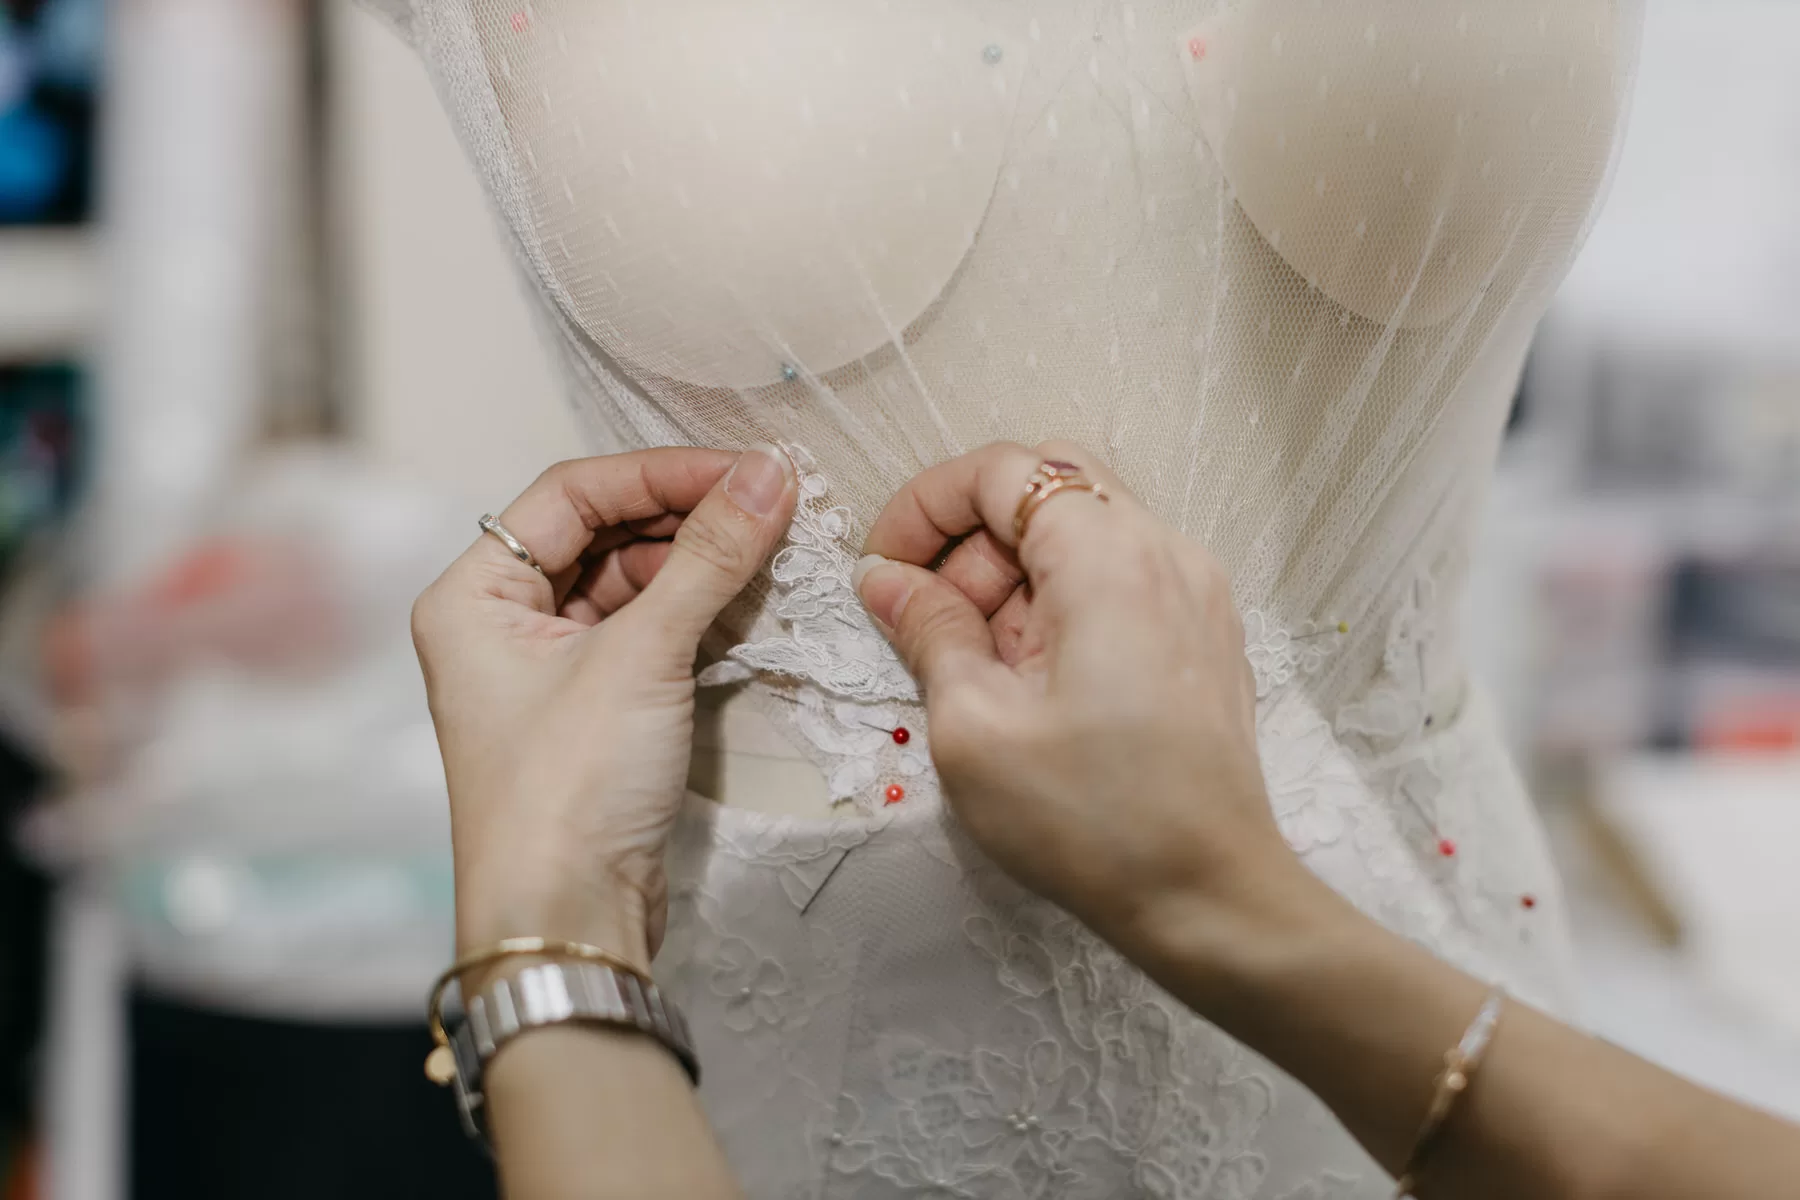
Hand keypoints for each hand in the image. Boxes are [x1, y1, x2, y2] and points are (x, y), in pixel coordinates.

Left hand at [412, 446, 796, 970]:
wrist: (568, 923)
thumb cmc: (568, 789)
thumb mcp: (641, 657)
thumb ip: (709, 558)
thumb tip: (768, 474)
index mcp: (473, 595)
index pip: (571, 495)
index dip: (660, 474)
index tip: (745, 469)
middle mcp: (500, 624)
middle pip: (602, 534)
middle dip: (685, 517)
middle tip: (771, 505)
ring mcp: (548, 670)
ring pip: (631, 584)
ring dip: (698, 566)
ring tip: (771, 549)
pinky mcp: (595, 711)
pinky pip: (648, 633)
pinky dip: (698, 615)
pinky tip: (750, 602)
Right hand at [854, 441, 1325, 960]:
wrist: (1211, 896)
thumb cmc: (1093, 820)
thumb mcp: (974, 726)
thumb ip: (927, 631)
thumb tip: (887, 580)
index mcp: (1110, 557)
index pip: (1004, 469)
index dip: (927, 505)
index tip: (886, 567)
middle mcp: (1166, 552)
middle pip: (1048, 488)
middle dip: (970, 540)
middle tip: (929, 622)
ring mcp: (1195, 592)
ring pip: (1083, 533)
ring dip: (1013, 576)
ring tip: (978, 666)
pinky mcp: (1204, 634)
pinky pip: (1119, 579)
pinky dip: (1061, 602)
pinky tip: (1033, 682)